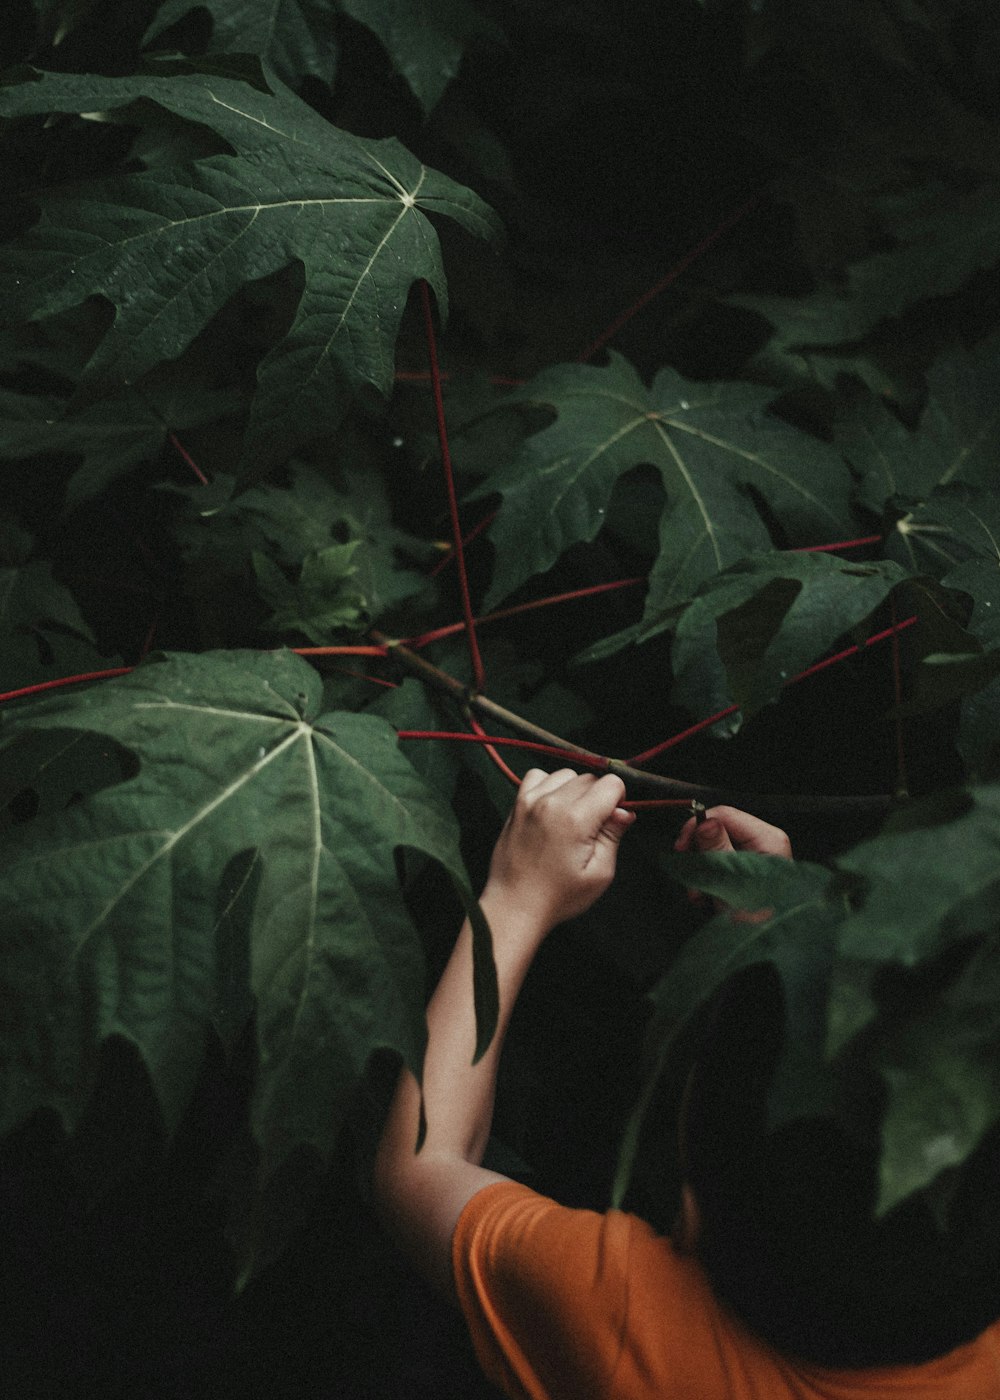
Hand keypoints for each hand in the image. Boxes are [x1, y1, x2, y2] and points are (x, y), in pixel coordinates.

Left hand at [483, 768, 635, 930]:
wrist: (515, 905)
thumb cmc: (559, 896)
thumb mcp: (599, 874)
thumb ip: (613, 836)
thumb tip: (625, 811)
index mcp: (577, 819)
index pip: (611, 784)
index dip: (619, 800)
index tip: (611, 821)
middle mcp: (553, 803)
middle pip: (590, 778)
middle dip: (598, 797)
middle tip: (591, 828)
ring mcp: (531, 800)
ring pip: (566, 774)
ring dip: (574, 790)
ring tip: (570, 819)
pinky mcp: (517, 804)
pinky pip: (538, 776)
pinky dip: (549, 785)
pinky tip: (551, 808)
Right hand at [673, 805, 790, 921]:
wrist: (766, 947)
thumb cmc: (757, 919)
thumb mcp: (731, 882)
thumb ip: (717, 849)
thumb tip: (705, 822)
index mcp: (767, 838)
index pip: (724, 814)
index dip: (697, 827)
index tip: (681, 846)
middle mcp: (763, 842)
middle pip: (717, 831)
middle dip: (698, 854)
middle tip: (691, 876)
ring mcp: (755, 856)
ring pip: (713, 848)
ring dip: (700, 870)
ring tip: (700, 895)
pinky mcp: (746, 870)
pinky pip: (718, 863)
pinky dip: (707, 879)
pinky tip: (706, 898)